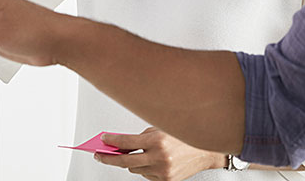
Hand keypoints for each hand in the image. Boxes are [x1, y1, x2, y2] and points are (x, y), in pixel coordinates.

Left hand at [94, 127, 227, 179]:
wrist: (205, 150)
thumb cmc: (183, 135)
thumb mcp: (160, 128)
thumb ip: (142, 136)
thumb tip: (122, 143)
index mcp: (157, 140)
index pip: (127, 142)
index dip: (112, 141)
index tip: (103, 139)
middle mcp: (159, 157)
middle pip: (125, 161)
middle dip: (109, 158)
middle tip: (99, 154)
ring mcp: (162, 171)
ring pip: (135, 169)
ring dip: (131, 162)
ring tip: (133, 153)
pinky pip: (146, 175)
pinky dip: (144, 168)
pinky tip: (150, 160)